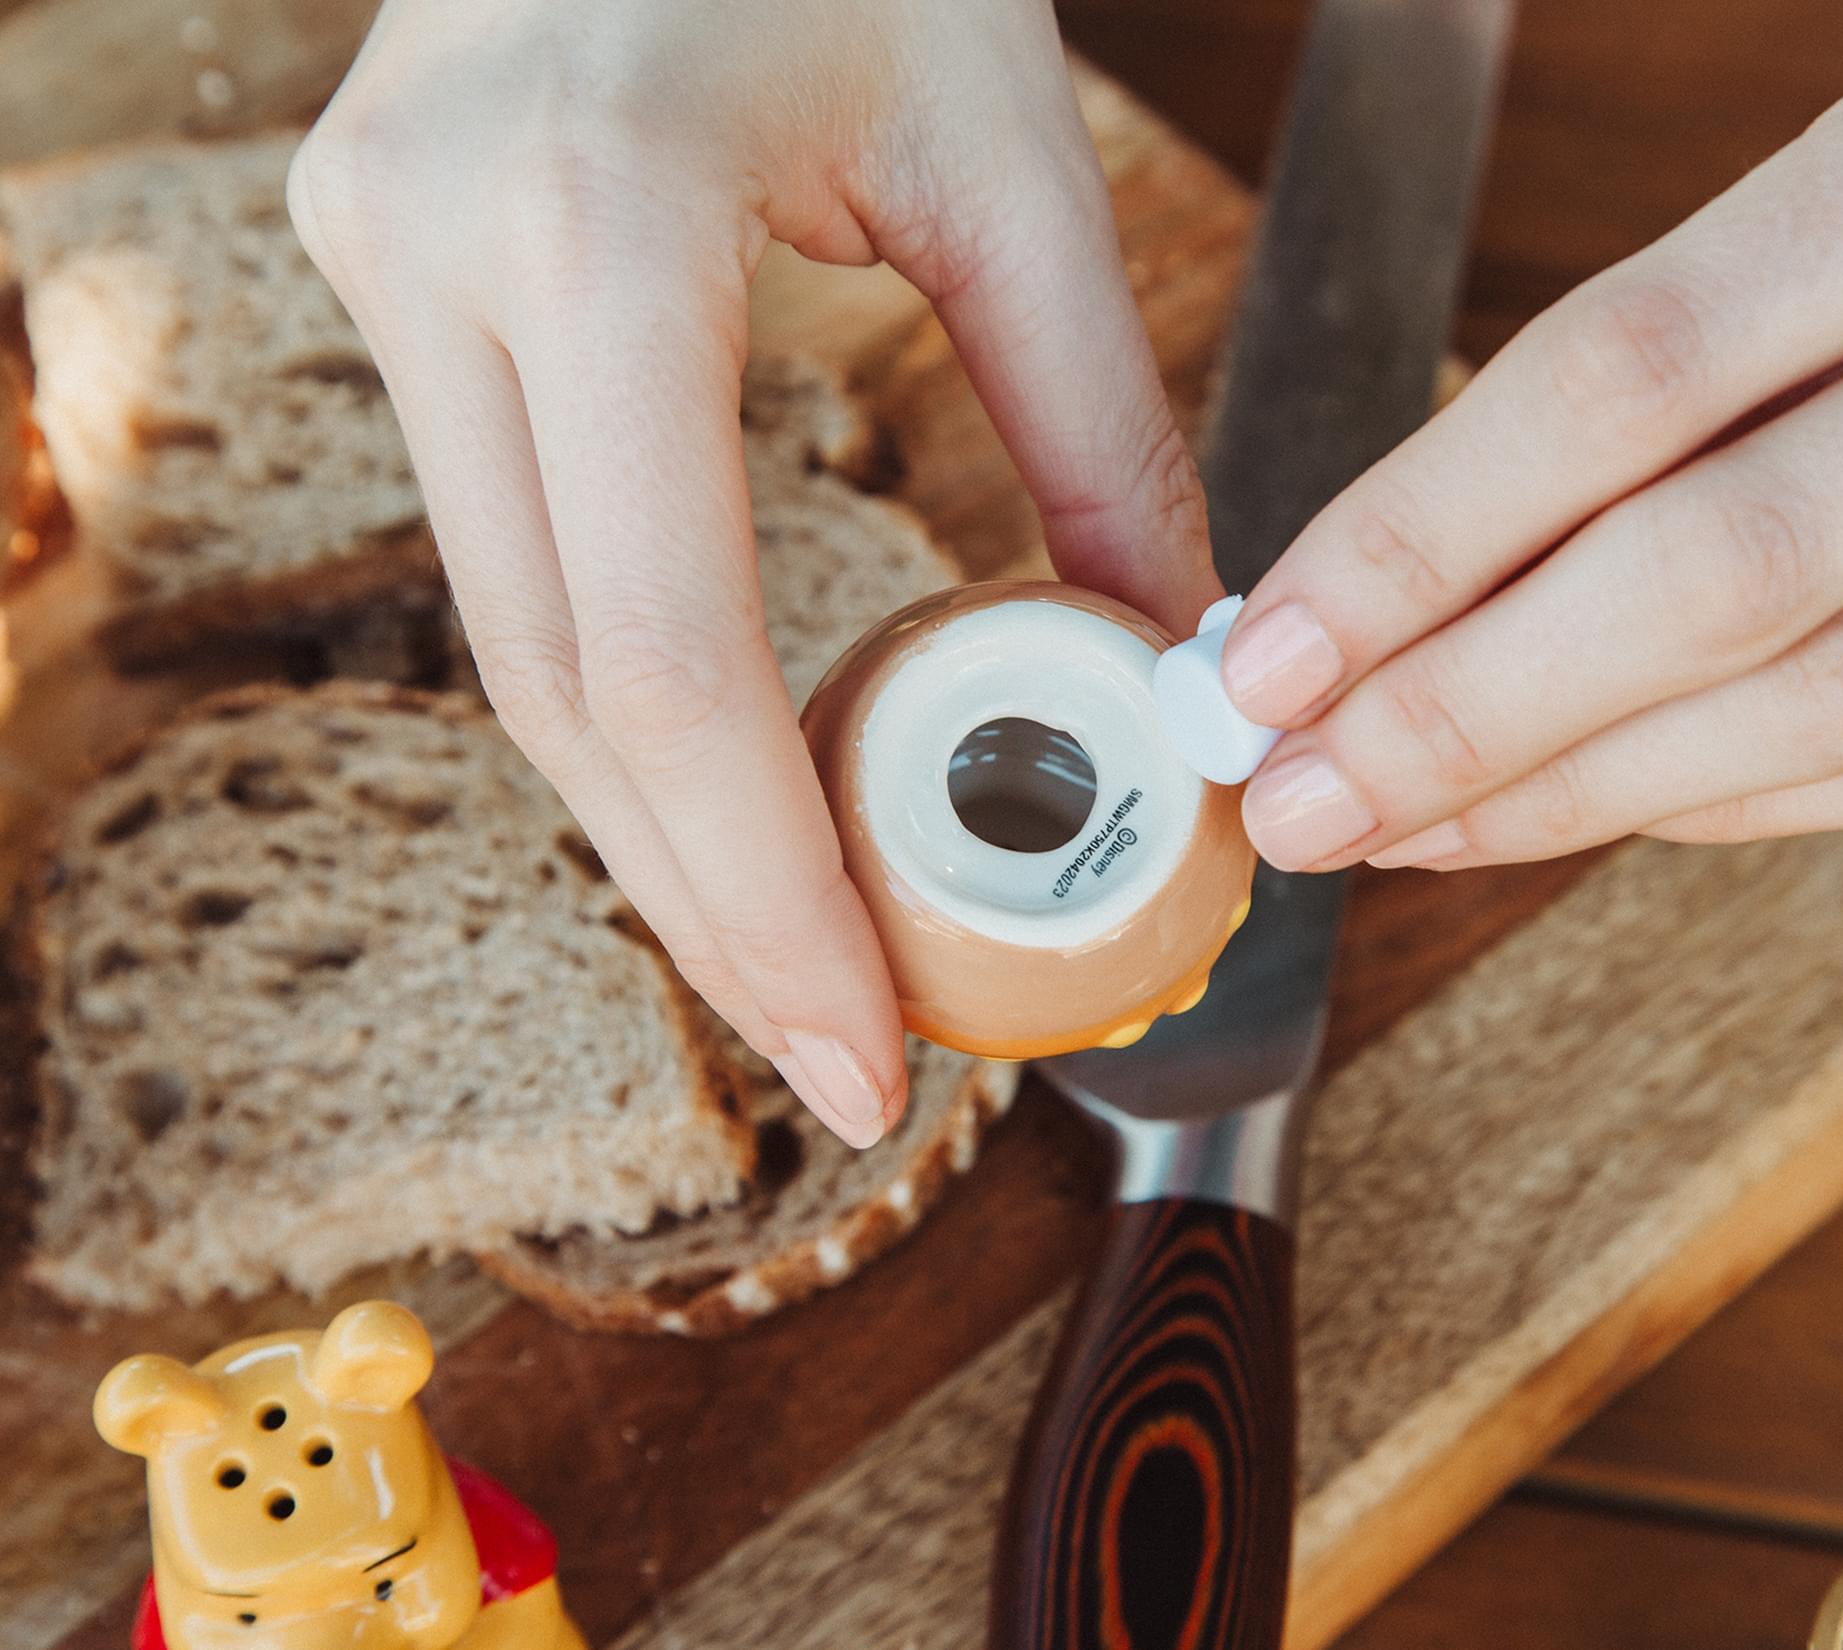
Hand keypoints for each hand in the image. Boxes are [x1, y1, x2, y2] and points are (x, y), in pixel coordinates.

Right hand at [288, 0, 1218, 1144]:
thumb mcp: (1003, 150)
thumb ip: (1094, 415)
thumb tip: (1162, 656)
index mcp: (593, 219)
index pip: (660, 654)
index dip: (763, 892)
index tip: (865, 1050)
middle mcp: (432, 255)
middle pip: (560, 698)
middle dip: (707, 909)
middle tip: (840, 1059)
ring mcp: (379, 266)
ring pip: (512, 649)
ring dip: (659, 832)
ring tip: (803, 963)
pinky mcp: (387, 278)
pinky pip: (513, 557)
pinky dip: (627, 707)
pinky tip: (725, 796)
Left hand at [1224, 24, 1842, 874]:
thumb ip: (1668, 358)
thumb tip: (1390, 570)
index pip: (1628, 379)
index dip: (1422, 536)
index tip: (1272, 653)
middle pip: (1716, 573)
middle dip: (1468, 715)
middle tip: (1302, 799)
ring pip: (1826, 698)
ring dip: (1575, 792)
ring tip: (1402, 829)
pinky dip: (1733, 800)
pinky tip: (1584, 811)